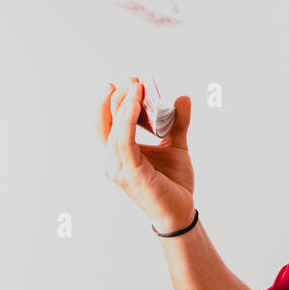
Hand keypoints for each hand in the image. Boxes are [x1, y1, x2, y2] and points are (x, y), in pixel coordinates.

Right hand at [97, 77, 195, 230]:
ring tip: (137, 86)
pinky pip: (125, 142)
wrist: (180, 210)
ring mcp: (118, 168)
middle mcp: (112, 160)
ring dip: (125, 104)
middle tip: (133, 78)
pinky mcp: (131, 173)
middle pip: (105, 121)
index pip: (107, 121)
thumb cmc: (172, 181)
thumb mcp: (175, 145)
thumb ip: (177, 122)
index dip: (115, 99)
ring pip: (115, 129)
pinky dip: (128, 120)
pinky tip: (136, 104)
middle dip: (117, 97)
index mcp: (118, 152)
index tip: (131, 79)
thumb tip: (183, 97)